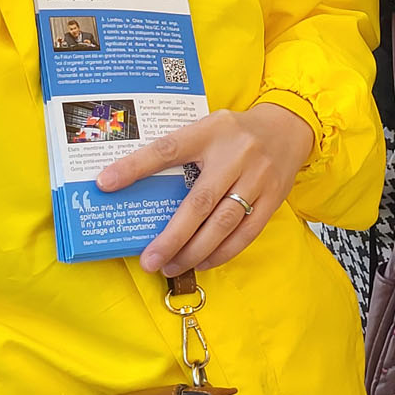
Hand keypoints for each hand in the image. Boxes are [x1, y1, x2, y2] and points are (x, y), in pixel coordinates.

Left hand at [97, 103, 315, 276]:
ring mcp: (258, 177)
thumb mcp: (208, 129)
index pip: (168, 148)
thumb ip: (182, 152)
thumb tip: (135, 184)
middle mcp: (236, 154)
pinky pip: (246, 233)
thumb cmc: (236, 133)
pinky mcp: (274, 197)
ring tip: (171, 266)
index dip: (135, 166)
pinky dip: (223, 252)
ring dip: (195, 251)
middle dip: (171, 237)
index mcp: (211, 132)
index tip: (105, 183)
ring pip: (223, 223)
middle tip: (148, 260)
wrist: (290, 127)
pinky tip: (203, 262)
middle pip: (199, 201)